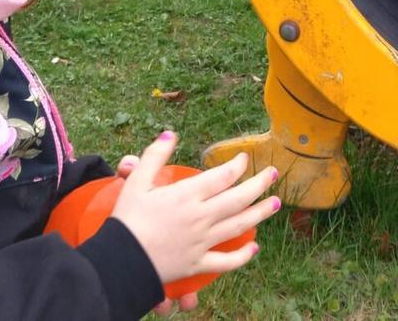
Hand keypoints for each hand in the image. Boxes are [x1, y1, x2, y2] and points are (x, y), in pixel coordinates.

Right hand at [111, 132, 279, 286]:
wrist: (121, 261)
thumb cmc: (128, 219)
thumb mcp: (136, 182)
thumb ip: (154, 156)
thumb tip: (170, 134)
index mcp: (187, 195)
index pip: (222, 176)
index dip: (237, 166)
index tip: (245, 158)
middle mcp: (201, 217)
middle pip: (238, 199)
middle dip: (259, 185)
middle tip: (274, 174)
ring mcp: (202, 242)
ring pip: (239, 226)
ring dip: (260, 213)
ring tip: (276, 204)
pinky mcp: (198, 263)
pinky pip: (225, 261)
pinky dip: (242, 256)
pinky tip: (254, 248)